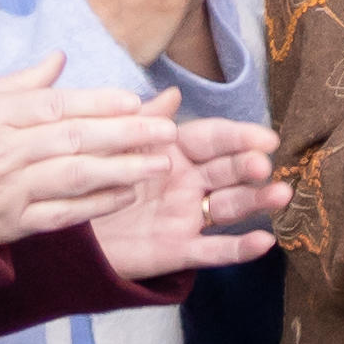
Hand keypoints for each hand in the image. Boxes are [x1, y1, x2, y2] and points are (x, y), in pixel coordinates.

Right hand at [0, 56, 184, 243]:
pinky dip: (95, 205)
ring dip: (121, 169)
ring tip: (160, 162)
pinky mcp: (9, 225)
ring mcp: (7, 190)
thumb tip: (60, 58)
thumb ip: (20, 84)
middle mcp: (3, 151)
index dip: (98, 103)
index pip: (55, 105)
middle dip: (125, 134)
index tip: (135, 101)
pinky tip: (126, 194)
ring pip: (73, 177)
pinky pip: (60, 214)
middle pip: (73, 139)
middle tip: (166, 130)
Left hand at [89, 113, 288, 281]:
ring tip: (281, 194)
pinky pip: (214, 250)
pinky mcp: (179, 250)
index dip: (239, 137)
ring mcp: (187, 216)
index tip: (266, 138)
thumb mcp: (112, 144)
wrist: (62, 232)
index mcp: (173, 152)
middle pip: (227, 171)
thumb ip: (143, 122)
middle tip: (262, 165)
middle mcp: (187, 183)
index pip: (213, 139)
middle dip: (248, 166)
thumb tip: (173, 93)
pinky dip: (239, 248)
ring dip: (258, 200)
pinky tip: (264, 242)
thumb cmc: (87, 181)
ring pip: (230, 206)